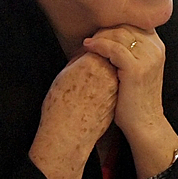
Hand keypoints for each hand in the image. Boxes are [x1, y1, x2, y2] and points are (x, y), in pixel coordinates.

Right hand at [29, 52, 117, 178]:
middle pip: (112, 56)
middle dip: (105, 56)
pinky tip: (96, 91)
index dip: (94, 46)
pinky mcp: (118, 101)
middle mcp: (109, 75)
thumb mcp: (64, 75)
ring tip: (92, 77)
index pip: (101, 45)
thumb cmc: (59, 105)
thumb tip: (87, 53)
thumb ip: (79, 60)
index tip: (87, 49)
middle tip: (93, 60)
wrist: (68, 134)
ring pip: (115, 72)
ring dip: (109, 70)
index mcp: (93, 64)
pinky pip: (115, 86)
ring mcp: (116, 88)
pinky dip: (109, 85)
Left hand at [83, 26, 166, 140]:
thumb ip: (132, 49)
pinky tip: (87, 48)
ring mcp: (149, 58)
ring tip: (86, 44)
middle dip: (104, 30)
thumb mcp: (139, 67)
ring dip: (99, 37)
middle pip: (125, 25)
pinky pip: (113, 48)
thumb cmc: (135, 96)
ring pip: (118, 34)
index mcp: (158, 46)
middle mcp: (156, 48)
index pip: (133, 23)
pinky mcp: (136, 68)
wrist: (144, 122)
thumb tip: (110, 31)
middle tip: (89, 38)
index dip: (114, 25)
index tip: (99, 34)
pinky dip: (97, 45)